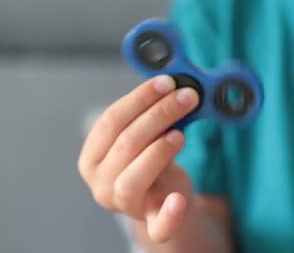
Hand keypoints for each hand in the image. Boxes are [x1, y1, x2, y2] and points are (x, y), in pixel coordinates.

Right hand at [78, 76, 199, 241]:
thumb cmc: (153, 160)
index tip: (167, 82)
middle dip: (159, 114)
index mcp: (93, 155)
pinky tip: (178, 200)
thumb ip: (155, 115)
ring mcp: (123, 204)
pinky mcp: (150, 221)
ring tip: (181, 133)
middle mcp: (100, 181)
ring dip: (158, 151)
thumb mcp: (149, 135)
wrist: (166, 198)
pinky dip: (168, 214)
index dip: (140, 98)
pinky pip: (157, 224)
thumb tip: (177, 85)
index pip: (112, 120)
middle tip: (187, 96)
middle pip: (126, 143)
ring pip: (133, 178)